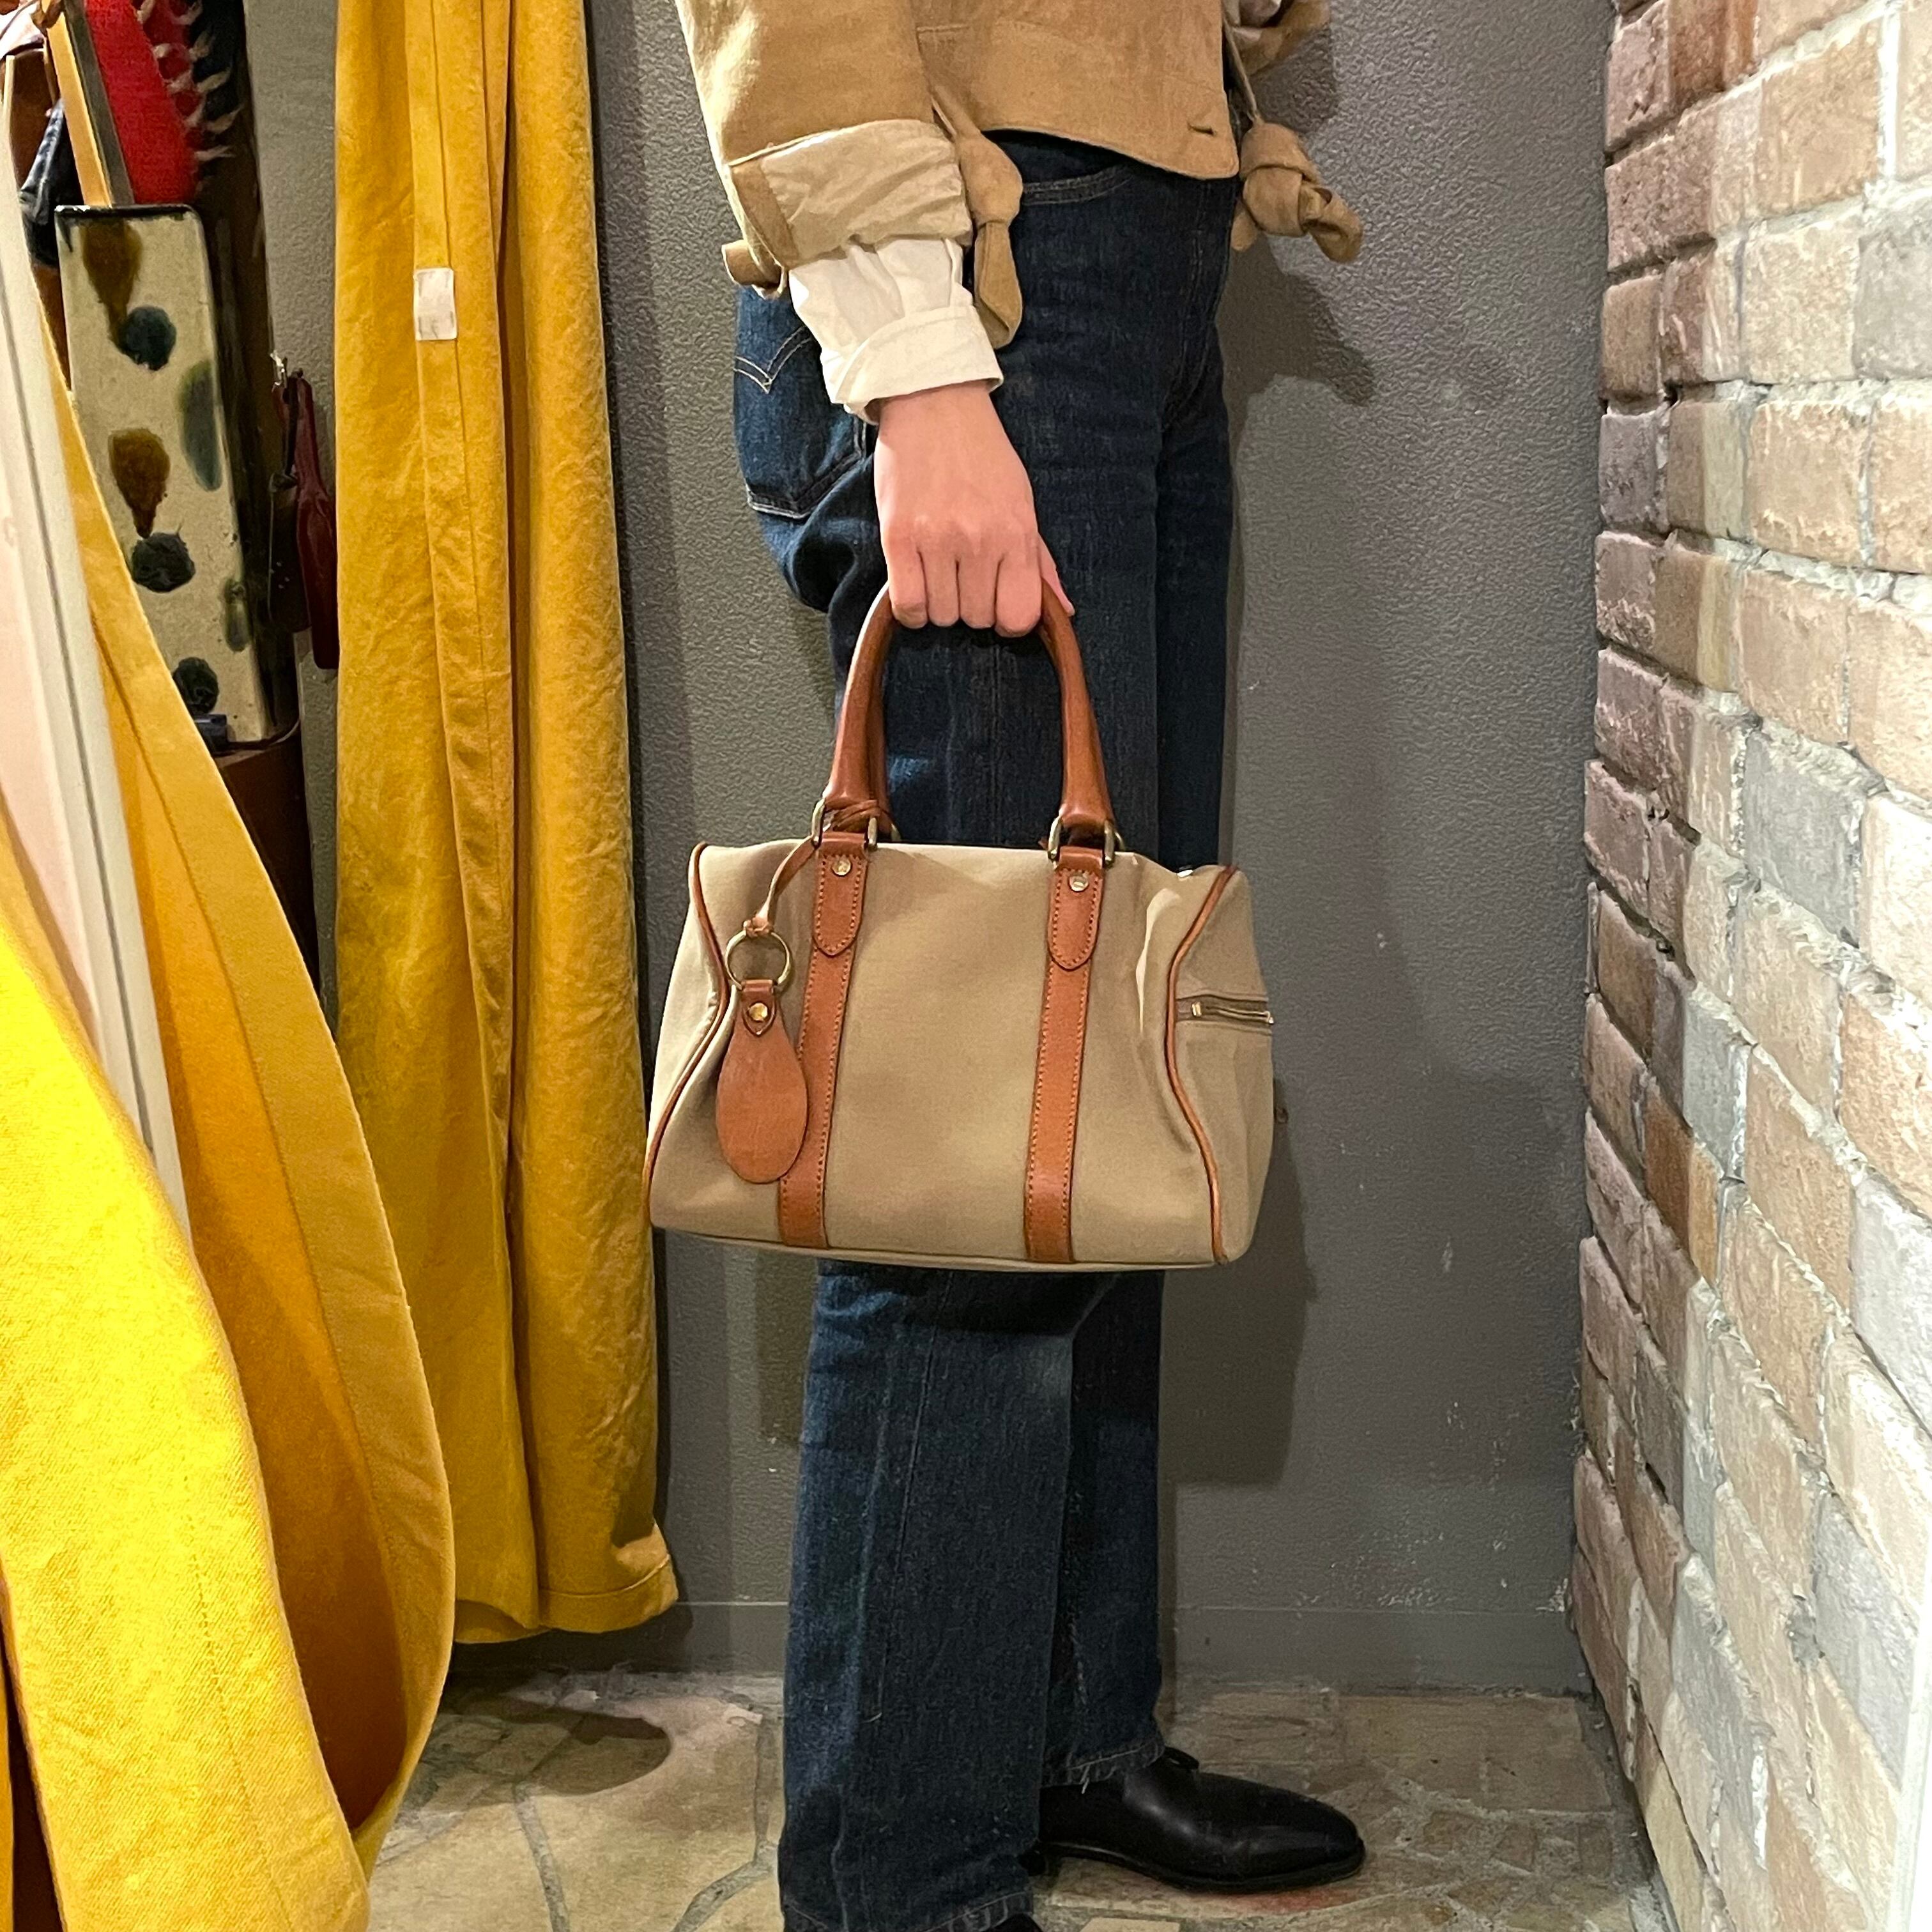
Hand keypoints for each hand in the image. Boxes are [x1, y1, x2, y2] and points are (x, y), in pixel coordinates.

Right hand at [874, 382, 1069, 635]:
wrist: (935, 403)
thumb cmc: (982, 454)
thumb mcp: (1022, 501)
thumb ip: (1040, 560)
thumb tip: (1064, 609)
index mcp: (1017, 532)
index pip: (1018, 616)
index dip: (1007, 619)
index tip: (997, 602)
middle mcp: (979, 539)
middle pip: (976, 619)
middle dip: (970, 605)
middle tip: (963, 574)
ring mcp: (936, 538)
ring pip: (941, 615)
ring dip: (939, 603)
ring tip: (938, 570)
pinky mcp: (898, 536)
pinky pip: (907, 605)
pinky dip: (911, 608)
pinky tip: (916, 585)